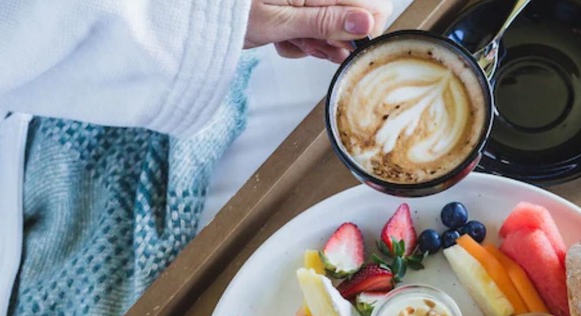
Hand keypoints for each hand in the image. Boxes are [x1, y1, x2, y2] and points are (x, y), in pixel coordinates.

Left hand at [245, 0, 391, 62]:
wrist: (207, 13)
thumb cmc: (233, 10)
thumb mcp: (280, 21)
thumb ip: (325, 22)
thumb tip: (365, 23)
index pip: (374, 6)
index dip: (362, 31)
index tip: (340, 46)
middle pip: (356, 18)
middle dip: (334, 39)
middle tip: (309, 45)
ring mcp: (311, 0)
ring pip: (335, 27)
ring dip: (315, 41)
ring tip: (290, 39)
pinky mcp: (302, 7)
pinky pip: (316, 27)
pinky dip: (301, 38)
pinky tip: (284, 36)